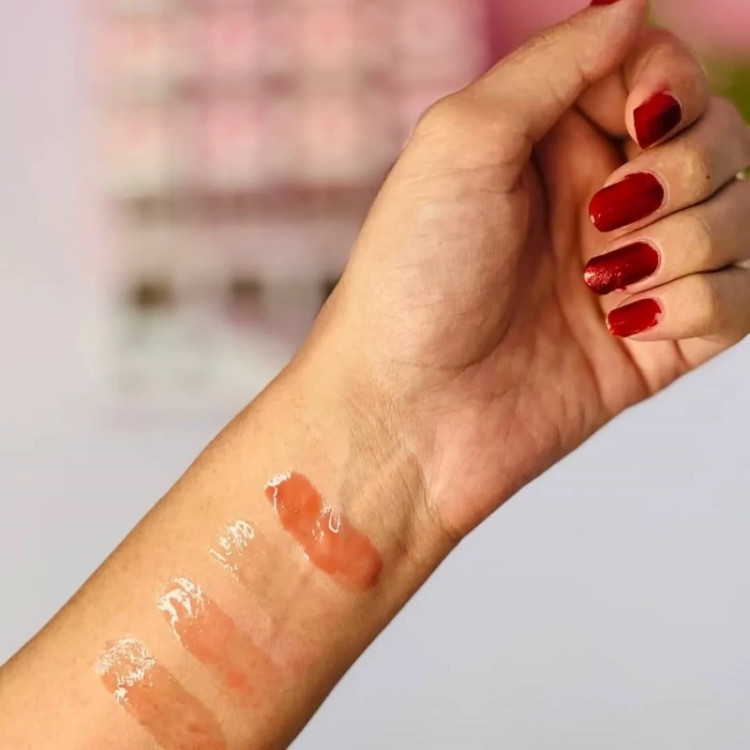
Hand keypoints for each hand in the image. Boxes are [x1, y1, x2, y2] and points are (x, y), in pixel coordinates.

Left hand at [308, 0, 749, 539]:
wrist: (406, 408)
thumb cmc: (412, 277)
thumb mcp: (462, 141)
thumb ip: (554, 64)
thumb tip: (634, 3)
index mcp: (553, 143)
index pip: (662, 75)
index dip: (672, 86)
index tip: (641, 120)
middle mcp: (599, 200)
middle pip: (720, 138)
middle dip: (683, 169)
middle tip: (608, 215)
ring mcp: (632, 271)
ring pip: (742, 216)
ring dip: (688, 242)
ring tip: (603, 282)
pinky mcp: (658, 341)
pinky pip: (743, 299)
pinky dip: (696, 305)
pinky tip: (621, 326)